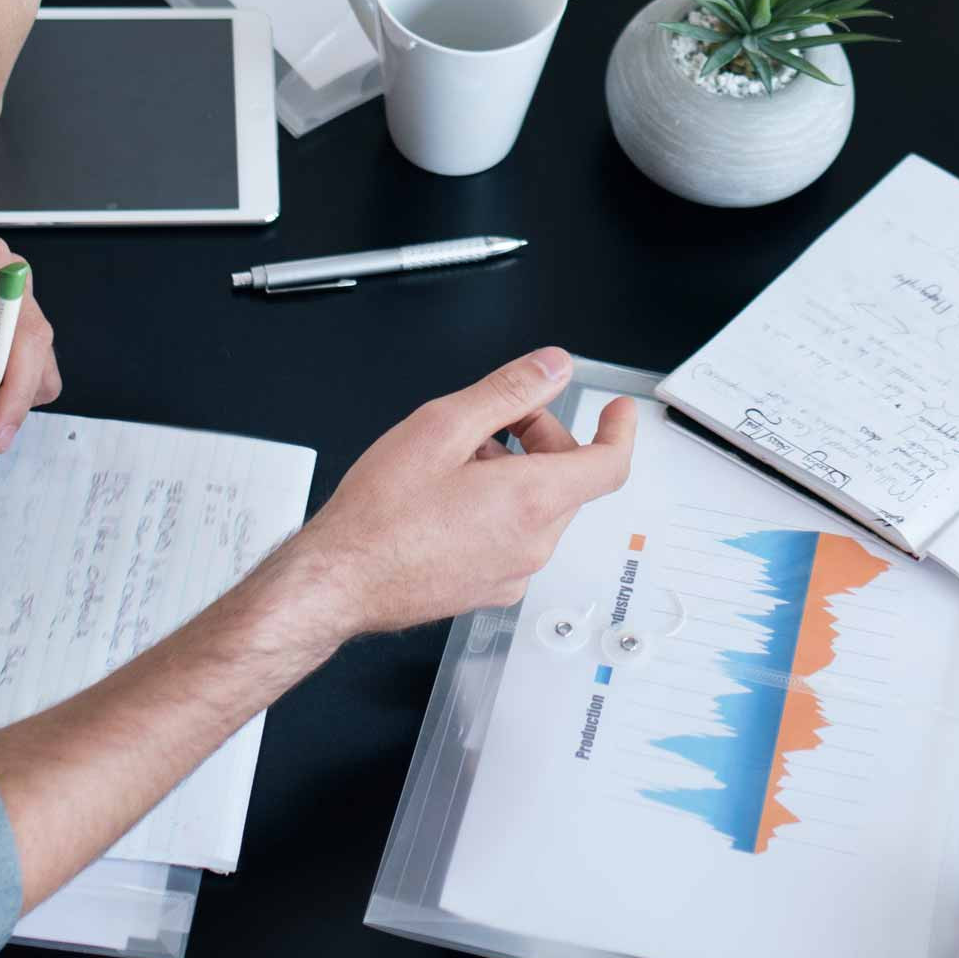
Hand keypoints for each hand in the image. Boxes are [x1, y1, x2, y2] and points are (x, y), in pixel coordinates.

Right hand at [278, 349, 639, 636]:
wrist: (339, 581)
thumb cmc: (379, 515)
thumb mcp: (443, 427)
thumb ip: (509, 391)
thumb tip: (553, 367)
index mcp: (532, 501)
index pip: (609, 465)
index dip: (619, 431)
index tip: (619, 411)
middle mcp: (533, 543)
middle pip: (567, 479)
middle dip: (540, 439)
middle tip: (493, 421)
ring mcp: (513, 573)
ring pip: (539, 508)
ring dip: (515, 473)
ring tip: (456, 461)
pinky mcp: (490, 589)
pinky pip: (515, 537)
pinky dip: (499, 508)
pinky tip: (450, 498)